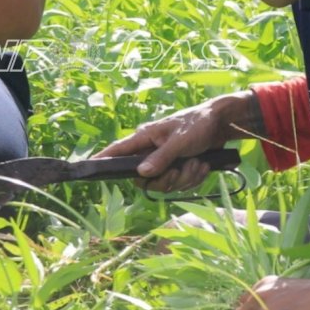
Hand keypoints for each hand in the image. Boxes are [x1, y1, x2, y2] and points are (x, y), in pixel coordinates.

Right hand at [94, 92, 250, 192]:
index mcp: (145, 138)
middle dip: (168, 179)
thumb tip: (141, 173)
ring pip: (166, 184)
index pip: (118, 150)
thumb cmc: (198, 124)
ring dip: (186, 177)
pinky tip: (203, 165)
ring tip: (198, 162)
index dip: (103, 159)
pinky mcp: (178, 167)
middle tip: (182, 169)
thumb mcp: (180, 141)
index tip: (87, 166)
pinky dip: (194, 177)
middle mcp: (151, 150)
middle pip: (145, 179)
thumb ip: (161, 158)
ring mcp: (165, 160)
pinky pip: (180, 184)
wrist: (222, 125)